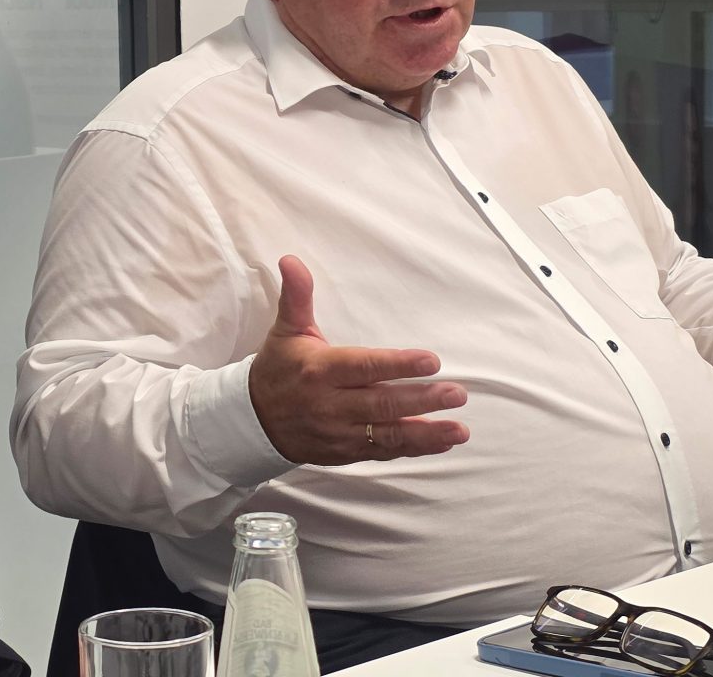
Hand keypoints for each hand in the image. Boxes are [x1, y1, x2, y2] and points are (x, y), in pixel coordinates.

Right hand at [248, 255, 469, 463]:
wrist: (253, 422)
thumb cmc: (279, 368)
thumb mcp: (286, 329)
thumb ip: (297, 296)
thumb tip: (291, 259)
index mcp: (320, 370)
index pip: (365, 367)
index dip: (398, 365)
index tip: (431, 362)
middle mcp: (331, 405)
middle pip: (382, 403)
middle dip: (422, 400)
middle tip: (457, 393)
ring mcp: (339, 433)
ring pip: (387, 435)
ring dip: (426, 433)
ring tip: (459, 430)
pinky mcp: (345, 452)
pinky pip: (382, 452)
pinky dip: (413, 449)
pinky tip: (441, 443)